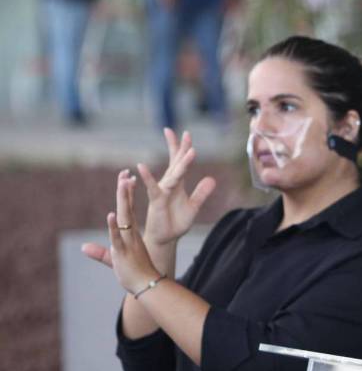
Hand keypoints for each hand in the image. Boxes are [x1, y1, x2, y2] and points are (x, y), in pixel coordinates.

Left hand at [81, 171, 161, 292]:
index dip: (127, 194)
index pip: (129, 209)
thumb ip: (98, 252)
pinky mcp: (123, 252)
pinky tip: (111, 214)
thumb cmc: (134, 273)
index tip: (127, 178)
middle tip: (126, 173)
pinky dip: (114, 226)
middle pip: (127, 208)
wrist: (147, 286)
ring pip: (124, 217)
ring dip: (123, 200)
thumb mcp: (113, 260)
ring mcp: (128, 242)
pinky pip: (118, 237)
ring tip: (122, 183)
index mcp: (130, 234)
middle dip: (125, 190)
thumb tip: (83, 247)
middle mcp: (130, 234)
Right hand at [137, 129, 215, 250]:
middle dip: (179, 147)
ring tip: (184, 147)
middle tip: (182, 132)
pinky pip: (153, 187)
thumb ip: (201, 193)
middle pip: (176, 162)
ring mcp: (163, 191)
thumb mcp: (194, 207)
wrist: (166, 238)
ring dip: (179, 161)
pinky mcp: (157, 200)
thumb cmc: (177, 222)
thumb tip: (212, 179)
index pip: (182, 163)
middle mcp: (170, 184)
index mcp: (179, 184)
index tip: (187, 134)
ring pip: (173, 173)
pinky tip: (141, 167)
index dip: (184, 149)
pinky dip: (148, 177)